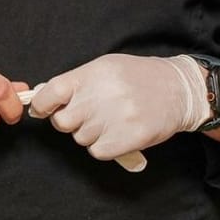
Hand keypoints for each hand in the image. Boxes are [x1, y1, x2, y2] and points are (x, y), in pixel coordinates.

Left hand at [29, 53, 207, 165]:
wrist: (178, 90)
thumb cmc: (136, 77)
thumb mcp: (104, 68)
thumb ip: (74, 82)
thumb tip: (42, 99)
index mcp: (92, 75)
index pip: (50, 93)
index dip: (41, 105)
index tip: (42, 109)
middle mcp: (101, 96)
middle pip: (62, 122)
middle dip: (69, 121)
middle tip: (85, 115)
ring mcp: (116, 118)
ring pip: (80, 138)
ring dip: (89, 133)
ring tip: (109, 120)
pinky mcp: (129, 138)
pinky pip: (97, 151)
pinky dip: (102, 147)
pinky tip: (115, 134)